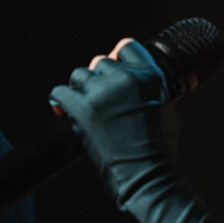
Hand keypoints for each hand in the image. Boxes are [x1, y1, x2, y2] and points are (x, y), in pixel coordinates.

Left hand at [47, 38, 168, 190]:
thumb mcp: (164, 108)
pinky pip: (60, 92)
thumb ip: (148, 87)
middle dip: (99, 79)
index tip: (113, 70)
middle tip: (100, 100)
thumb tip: (131, 78)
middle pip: (100, 62)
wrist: (148, 174)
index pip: (126, 47)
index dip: (117, 58)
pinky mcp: (83, 109)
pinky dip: (59, 99)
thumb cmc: (159, 149)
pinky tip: (61, 109)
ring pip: (80, 75)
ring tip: (84, 106)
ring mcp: (102, 92)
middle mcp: (125, 77)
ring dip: (80, 88)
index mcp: (149, 75)